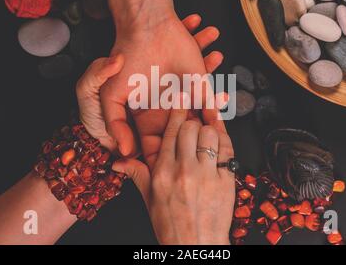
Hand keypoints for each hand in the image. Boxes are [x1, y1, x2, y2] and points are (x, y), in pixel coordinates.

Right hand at [101, 13, 225, 163]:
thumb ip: (115, 123)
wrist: (148, 28)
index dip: (164, 159)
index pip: (157, 146)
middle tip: (202, 152)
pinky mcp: (200, 85)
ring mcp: (185, 100)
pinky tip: (223, 99)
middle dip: (193, 144)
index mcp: (146, 118)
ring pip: (201, 123)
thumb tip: (124, 152)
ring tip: (216, 117)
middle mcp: (167, 112)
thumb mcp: (110, 95)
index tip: (172, 172)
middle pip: (183, 138)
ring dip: (210, 124)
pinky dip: (219, 104)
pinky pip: (213, 102)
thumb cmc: (126, 60)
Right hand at [113, 99, 234, 244]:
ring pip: (210, 135)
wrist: (195, 246)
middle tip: (193, 124)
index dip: (177, 113)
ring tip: (206, 138)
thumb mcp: (148, 199)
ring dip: (209, 132)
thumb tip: (117, 161)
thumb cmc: (171, 224)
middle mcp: (184, 170)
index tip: (180, 100)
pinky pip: (228, 150)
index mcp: (162, 172)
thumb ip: (136, 174)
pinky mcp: (226, 181)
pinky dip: (225, 141)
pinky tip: (221, 140)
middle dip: (192, 122)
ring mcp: (207, 176)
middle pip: (191, 128)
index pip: (170, 132)